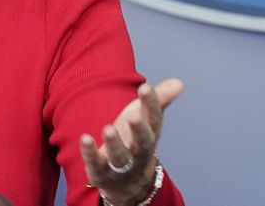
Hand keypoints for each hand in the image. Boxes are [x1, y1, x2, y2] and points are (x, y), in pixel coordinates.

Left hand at [79, 78, 182, 205]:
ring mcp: (120, 165)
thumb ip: (159, 100)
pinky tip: (85, 138)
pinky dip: (90, 152)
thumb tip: (179, 83)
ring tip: (108, 129)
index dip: (151, 104)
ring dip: (114, 144)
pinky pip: (95, 163)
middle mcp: (138, 151)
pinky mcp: (101, 171)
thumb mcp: (146, 119)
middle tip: (134, 116)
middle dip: (139, 130)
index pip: (154, 120)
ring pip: (120, 157)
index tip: (145, 88)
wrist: (128, 182)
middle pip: (143, 143)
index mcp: (150, 134)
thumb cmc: (136, 140)